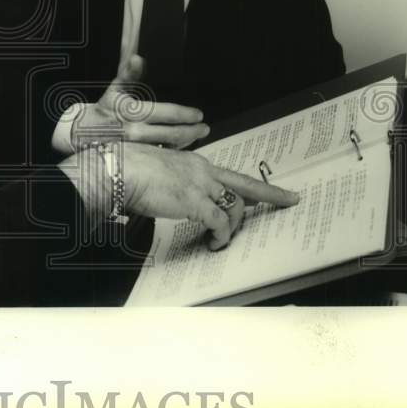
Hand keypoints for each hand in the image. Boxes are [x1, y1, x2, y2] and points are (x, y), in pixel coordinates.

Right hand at [62, 143, 299, 250]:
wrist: (117, 169)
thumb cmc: (126, 169)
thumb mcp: (155, 172)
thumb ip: (171, 182)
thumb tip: (172, 197)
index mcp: (193, 162)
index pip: (229, 175)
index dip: (250, 185)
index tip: (269, 190)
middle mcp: (202, 170)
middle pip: (244, 185)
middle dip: (270, 195)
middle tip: (290, 200)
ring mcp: (200, 184)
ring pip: (234, 207)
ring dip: (232, 228)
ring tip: (221, 241)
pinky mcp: (194, 201)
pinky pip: (219, 222)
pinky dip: (220, 236)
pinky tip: (212, 244)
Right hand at [66, 54, 209, 150]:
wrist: (84, 132)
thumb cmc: (104, 109)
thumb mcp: (114, 88)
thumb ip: (129, 74)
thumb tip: (138, 57)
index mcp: (134, 112)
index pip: (167, 113)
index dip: (185, 114)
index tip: (198, 114)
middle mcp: (136, 131)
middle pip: (172, 134)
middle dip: (192, 132)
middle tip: (204, 128)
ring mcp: (137, 147)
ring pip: (168, 147)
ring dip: (185, 143)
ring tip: (196, 137)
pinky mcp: (136, 158)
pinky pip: (159, 156)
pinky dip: (172, 152)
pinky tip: (180, 147)